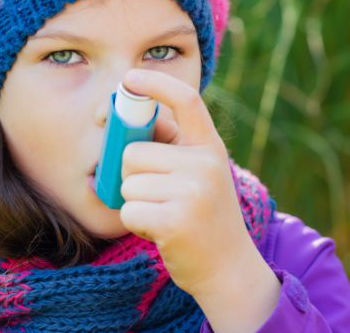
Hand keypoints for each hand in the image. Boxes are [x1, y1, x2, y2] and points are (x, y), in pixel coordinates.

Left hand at [118, 68, 257, 297]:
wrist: (230, 270)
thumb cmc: (204, 219)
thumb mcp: (200, 175)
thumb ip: (171, 147)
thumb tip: (119, 121)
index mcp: (210, 147)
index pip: (186, 100)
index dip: (155, 84)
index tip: (129, 79)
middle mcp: (205, 162)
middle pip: (133, 152)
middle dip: (133, 176)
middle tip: (160, 198)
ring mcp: (193, 190)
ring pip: (128, 182)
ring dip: (136, 203)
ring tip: (164, 216)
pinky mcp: (176, 219)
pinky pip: (129, 209)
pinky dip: (136, 224)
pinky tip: (161, 232)